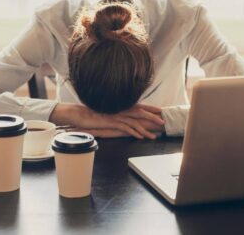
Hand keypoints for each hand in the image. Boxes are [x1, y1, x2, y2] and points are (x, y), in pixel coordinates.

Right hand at [50, 103, 164, 138]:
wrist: (80, 114)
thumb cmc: (93, 115)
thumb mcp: (107, 113)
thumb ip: (116, 114)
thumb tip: (124, 119)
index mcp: (120, 106)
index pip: (138, 106)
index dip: (150, 108)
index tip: (160, 110)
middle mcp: (120, 109)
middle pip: (140, 112)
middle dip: (153, 117)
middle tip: (163, 121)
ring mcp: (116, 115)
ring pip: (135, 121)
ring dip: (146, 129)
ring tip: (154, 135)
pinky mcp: (111, 121)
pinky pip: (125, 127)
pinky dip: (134, 132)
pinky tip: (140, 137)